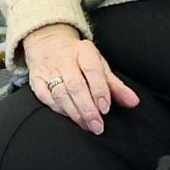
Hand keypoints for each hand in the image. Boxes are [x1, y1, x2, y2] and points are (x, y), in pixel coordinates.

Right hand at [20, 24, 137, 136]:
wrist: (48, 44)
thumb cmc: (79, 59)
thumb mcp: (100, 66)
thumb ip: (116, 86)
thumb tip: (133, 102)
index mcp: (83, 51)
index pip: (92, 70)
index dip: (99, 90)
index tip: (105, 108)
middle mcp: (64, 59)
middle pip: (75, 86)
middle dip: (87, 108)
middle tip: (97, 125)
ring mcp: (48, 70)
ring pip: (60, 94)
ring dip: (75, 113)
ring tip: (87, 125)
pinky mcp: (36, 80)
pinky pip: (47, 98)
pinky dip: (60, 110)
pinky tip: (71, 117)